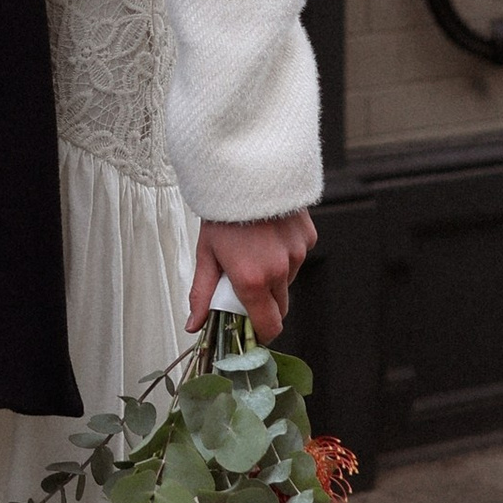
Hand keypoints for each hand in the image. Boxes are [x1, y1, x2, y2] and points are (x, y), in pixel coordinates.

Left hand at [189, 209, 318, 335]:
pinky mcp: (308, 236)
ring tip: (254, 250)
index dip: (261, 332)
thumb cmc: (221, 212)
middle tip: (245, 284)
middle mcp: (280, 270)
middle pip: (280, 306)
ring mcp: (297, 253)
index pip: (269, 326)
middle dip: (264, 303)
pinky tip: (269, 235)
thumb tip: (194, 326)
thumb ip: (202, 294)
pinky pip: (298, 256)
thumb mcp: (206, 254)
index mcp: (252, 280)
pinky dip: (286, 254)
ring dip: (275, 276)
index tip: (251, 328)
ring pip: (288, 280)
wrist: (244, 170)